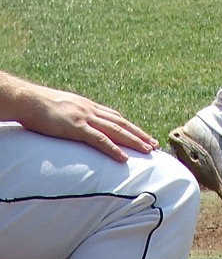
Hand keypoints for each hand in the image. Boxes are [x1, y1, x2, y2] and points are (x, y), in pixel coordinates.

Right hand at [7, 76, 158, 161]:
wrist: (29, 100)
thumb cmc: (42, 106)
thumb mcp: (64, 109)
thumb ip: (75, 116)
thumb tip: (80, 126)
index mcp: (89, 106)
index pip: (116, 117)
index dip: (131, 127)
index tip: (143, 135)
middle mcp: (91, 110)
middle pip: (121, 123)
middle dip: (139, 134)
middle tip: (154, 145)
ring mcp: (85, 118)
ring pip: (116, 130)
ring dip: (134, 141)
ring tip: (148, 151)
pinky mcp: (76, 128)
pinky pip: (98, 140)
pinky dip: (113, 149)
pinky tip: (123, 158)